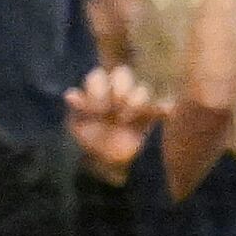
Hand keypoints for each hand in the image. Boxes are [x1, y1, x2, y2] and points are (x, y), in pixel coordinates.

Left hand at [61, 64, 162, 183]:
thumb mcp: (77, 126)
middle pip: (122, 74)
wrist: (105, 161)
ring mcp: (134, 101)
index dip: (98, 91)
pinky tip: (165, 112)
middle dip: (118, 90)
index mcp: (96, 89)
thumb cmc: (88, 139)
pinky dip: (164, 107)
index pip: (98, 76)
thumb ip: (77, 110)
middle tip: (114, 111)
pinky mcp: (150, 115)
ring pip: (141, 89)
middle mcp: (115, 90)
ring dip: (135, 102)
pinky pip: (162, 106)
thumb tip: (70, 95)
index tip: (98, 111)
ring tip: (125, 121)